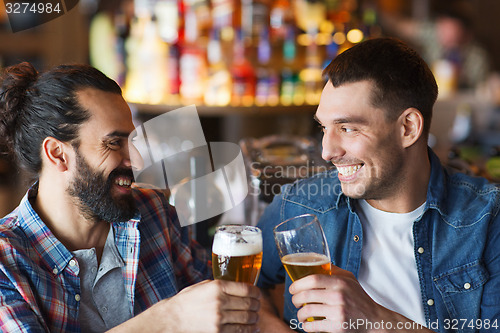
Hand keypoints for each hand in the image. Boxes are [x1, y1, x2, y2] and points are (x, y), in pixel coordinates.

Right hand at [163, 280, 260, 332]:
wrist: (170, 321)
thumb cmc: (185, 302)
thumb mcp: (202, 286)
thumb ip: (220, 286)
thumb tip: (239, 288)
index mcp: (217, 287)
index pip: (246, 289)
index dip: (256, 292)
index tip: (257, 294)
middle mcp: (220, 302)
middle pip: (249, 304)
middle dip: (256, 306)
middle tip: (257, 306)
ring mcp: (219, 319)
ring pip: (247, 319)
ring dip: (255, 319)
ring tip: (256, 318)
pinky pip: (240, 331)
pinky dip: (249, 330)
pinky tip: (252, 328)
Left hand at [289, 266, 427, 332]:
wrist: (374, 320)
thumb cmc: (359, 298)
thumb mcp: (349, 279)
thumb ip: (333, 270)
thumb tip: (316, 261)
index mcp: (340, 282)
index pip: (312, 279)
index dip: (298, 283)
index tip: (292, 288)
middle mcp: (338, 296)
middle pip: (306, 295)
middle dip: (295, 299)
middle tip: (295, 301)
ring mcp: (338, 312)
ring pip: (307, 311)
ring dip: (299, 314)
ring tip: (300, 314)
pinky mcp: (338, 327)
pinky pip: (314, 326)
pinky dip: (306, 327)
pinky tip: (306, 325)